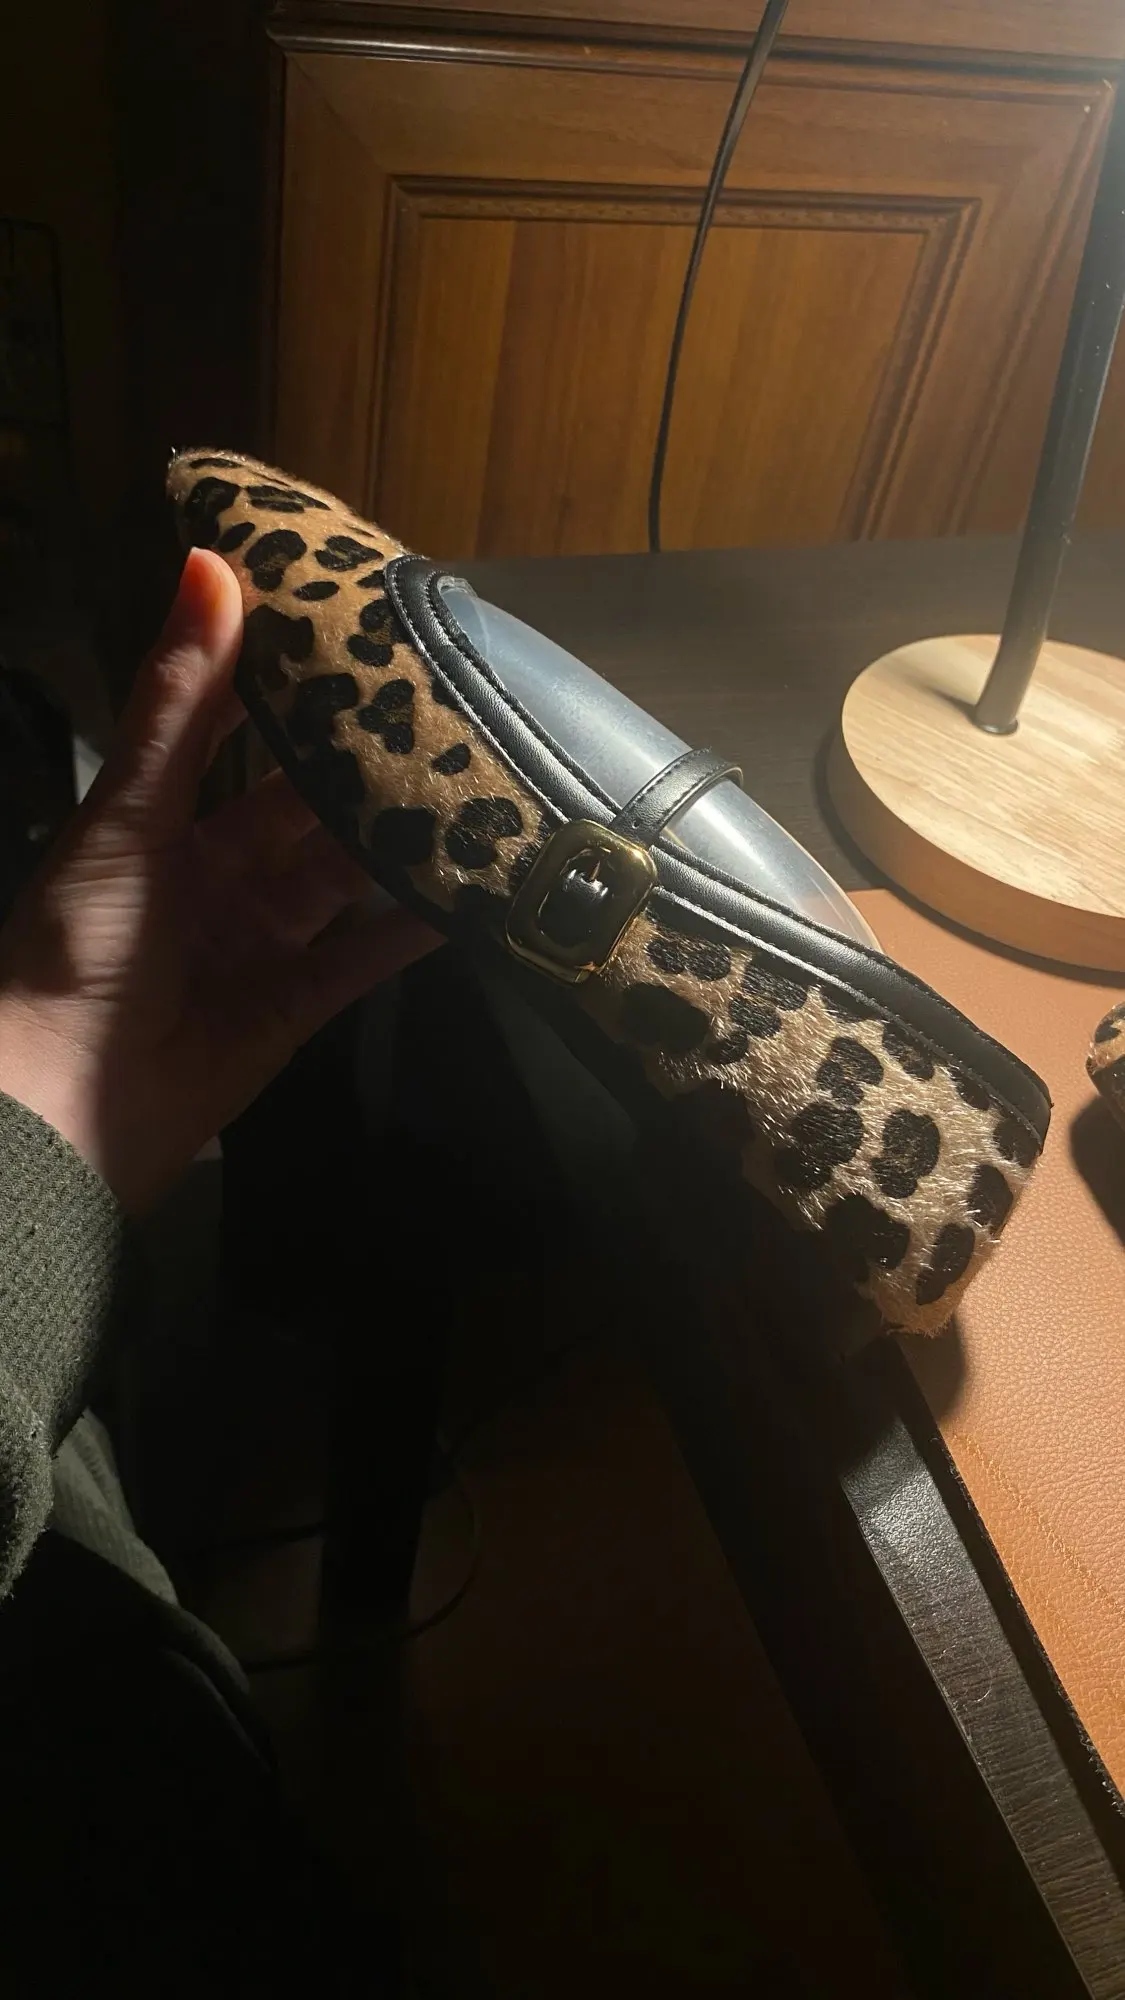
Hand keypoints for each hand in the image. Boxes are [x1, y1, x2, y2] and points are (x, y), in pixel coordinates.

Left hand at [0, 548, 436, 1211]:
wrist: (62, 1109)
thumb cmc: (77, 947)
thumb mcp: (128, 815)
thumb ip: (178, 702)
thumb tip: (209, 563)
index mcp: (158, 823)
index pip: (230, 732)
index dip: (283, 681)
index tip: (349, 626)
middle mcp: (213, 874)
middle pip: (300, 805)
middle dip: (357, 760)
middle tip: (441, 700)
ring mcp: (259, 942)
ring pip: (342, 874)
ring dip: (395, 834)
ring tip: (474, 778)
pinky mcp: (297, 1005)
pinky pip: (365, 954)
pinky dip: (413, 922)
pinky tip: (469, 881)